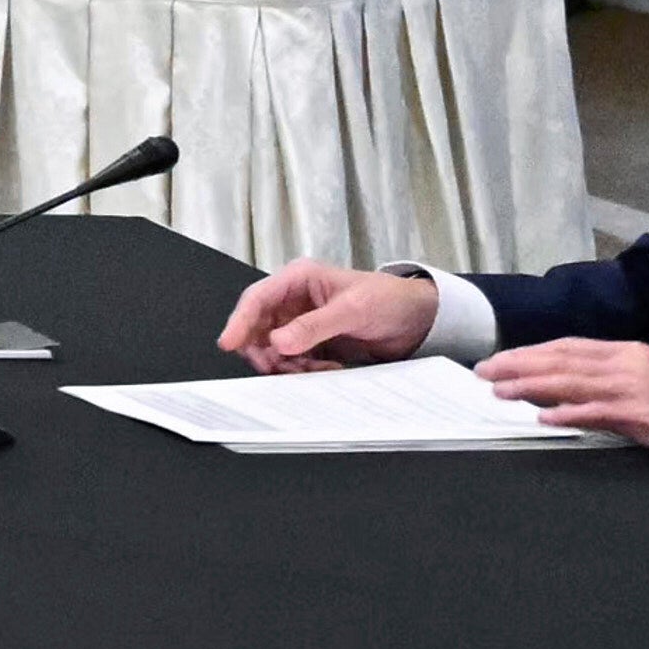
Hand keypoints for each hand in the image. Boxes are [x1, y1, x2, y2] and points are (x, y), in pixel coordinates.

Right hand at [222, 262, 429, 370]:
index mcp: (299, 279)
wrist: (418, 320)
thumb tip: (277, 342)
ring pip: (273, 348)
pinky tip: (327, 368)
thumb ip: (314, 326)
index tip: (229, 344)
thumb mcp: (353, 310)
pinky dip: (303, 369)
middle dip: (266, 350)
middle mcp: (294, 299)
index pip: (257, 299)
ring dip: (288, 364)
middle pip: (259, 327)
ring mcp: (301, 322)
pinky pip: (292, 360)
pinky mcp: (311, 341)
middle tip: (279, 368)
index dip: (240, 322)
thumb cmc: (390, 301)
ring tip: (316, 368)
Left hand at [482, 335, 648, 480]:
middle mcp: (629, 364)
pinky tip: (546, 416)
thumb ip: (604, 383)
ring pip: (575, 382)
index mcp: (628, 353)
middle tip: (485, 372)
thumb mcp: (644, 385)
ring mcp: (638, 388)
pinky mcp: (648, 414)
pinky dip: (571, 413)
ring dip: (533, 386)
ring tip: (501, 391)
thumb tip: (555, 391)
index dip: (530, 352)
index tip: (499, 360)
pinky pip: (602, 412)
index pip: (569, 347)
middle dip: (520, 364)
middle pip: (564, 359)